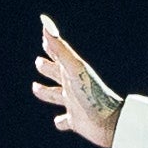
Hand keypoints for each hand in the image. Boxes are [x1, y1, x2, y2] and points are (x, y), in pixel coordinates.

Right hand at [32, 15, 123, 147]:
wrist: (111, 121)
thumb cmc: (93, 93)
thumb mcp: (74, 69)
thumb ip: (60, 49)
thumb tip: (46, 24)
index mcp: (72, 72)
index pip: (58, 56)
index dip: (51, 47)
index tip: (45, 39)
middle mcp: (72, 87)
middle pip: (55, 74)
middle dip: (47, 68)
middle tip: (39, 62)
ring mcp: (74, 104)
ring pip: (55, 96)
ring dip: (46, 92)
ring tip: (36, 88)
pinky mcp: (76, 121)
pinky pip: (64, 121)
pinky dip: (60, 121)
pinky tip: (58, 122)